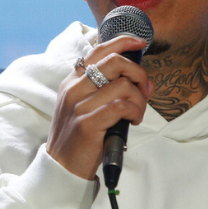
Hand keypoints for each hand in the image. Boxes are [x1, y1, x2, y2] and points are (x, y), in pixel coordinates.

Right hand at [46, 35, 150, 179]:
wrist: (62, 166)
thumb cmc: (80, 137)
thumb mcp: (84, 106)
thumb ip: (105, 90)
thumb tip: (141, 79)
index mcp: (72, 81)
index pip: (98, 50)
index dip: (122, 42)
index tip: (140, 43)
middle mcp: (73, 89)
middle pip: (115, 62)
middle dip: (138, 73)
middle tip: (145, 90)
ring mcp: (79, 105)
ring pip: (123, 86)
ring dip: (139, 100)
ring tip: (136, 114)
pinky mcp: (87, 123)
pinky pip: (122, 106)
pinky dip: (135, 112)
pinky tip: (132, 121)